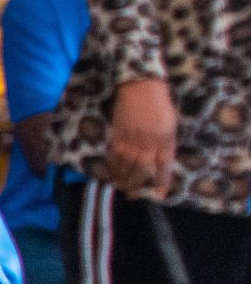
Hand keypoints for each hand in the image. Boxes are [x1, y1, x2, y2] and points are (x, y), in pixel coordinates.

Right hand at [103, 79, 178, 199]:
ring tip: (120, 187)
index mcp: (165, 140)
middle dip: (136, 185)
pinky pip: (114, 156)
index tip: (158, 195)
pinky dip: (112, 167)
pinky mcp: (117, 136)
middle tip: (131, 195)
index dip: (161, 182)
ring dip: (123, 179)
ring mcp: (131, 140)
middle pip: (141, 171)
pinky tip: (111, 173)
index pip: (163, 167)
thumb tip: (159, 158)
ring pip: (126, 166)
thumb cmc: (160, 103)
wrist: (140, 87)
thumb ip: (166, 141)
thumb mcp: (170, 124)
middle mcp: (148, 144)